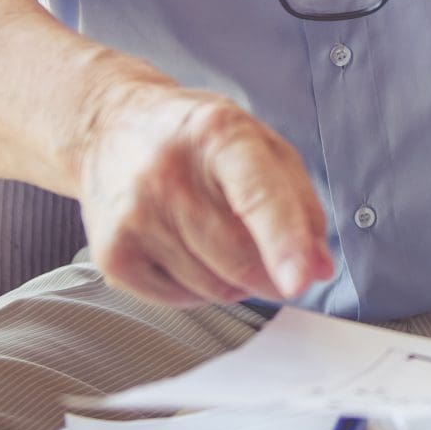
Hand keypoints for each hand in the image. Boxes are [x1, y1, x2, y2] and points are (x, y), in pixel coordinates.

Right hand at [74, 77, 333, 307]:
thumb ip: (301, 202)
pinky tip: (190, 248)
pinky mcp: (110, 254)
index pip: (257, 195)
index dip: (284, 240)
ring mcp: (133, 216)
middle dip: (272, 273)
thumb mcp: (261, 144)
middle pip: (238, 256)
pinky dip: (200, 288)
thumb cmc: (196, 138)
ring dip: (237, 280)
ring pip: (214, 286)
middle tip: (281, 264)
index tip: (303, 278)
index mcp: (218, 133)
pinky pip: (179, 300)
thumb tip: (320, 266)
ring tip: (220, 235)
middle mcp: (168, 173)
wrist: (110, 129)